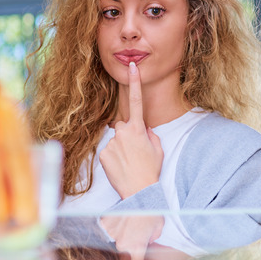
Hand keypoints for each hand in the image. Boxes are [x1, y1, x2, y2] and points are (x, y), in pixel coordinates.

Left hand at [99, 62, 162, 198]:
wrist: (139, 191)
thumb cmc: (151, 170)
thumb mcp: (157, 149)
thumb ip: (149, 134)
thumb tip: (143, 130)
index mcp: (138, 129)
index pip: (136, 101)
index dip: (134, 83)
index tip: (131, 67)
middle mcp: (122, 133)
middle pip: (122, 126)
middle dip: (128, 135)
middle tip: (136, 152)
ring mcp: (111, 143)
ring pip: (116, 140)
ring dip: (121, 148)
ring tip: (129, 163)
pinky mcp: (103, 153)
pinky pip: (108, 151)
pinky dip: (114, 158)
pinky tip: (121, 167)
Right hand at [100, 214, 163, 259]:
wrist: (137, 194)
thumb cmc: (151, 210)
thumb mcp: (158, 228)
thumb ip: (152, 239)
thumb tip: (146, 240)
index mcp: (138, 247)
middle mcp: (124, 244)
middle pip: (124, 247)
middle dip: (129, 239)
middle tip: (134, 225)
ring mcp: (113, 235)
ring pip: (115, 236)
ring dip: (121, 230)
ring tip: (129, 217)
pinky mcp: (105, 225)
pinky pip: (108, 226)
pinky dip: (113, 221)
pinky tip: (121, 213)